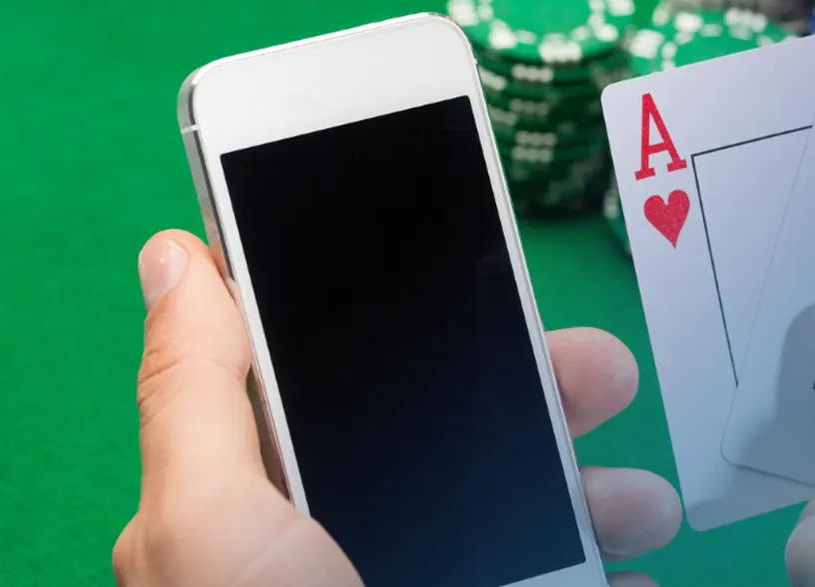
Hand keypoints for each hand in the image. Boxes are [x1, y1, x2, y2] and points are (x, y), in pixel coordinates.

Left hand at [115, 230, 682, 586]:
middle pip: (437, 438)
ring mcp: (418, 585)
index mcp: (253, 514)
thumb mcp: (208, 526)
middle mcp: (332, 555)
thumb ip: (194, 395)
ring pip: (515, 513)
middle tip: (598, 374)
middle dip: (527, 397)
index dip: (387, 318)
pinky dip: (604, 570)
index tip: (470, 273)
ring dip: (590, 487)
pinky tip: (632, 569)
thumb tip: (172, 256)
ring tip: (642, 499)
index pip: (321, 381)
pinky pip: (556, 581)